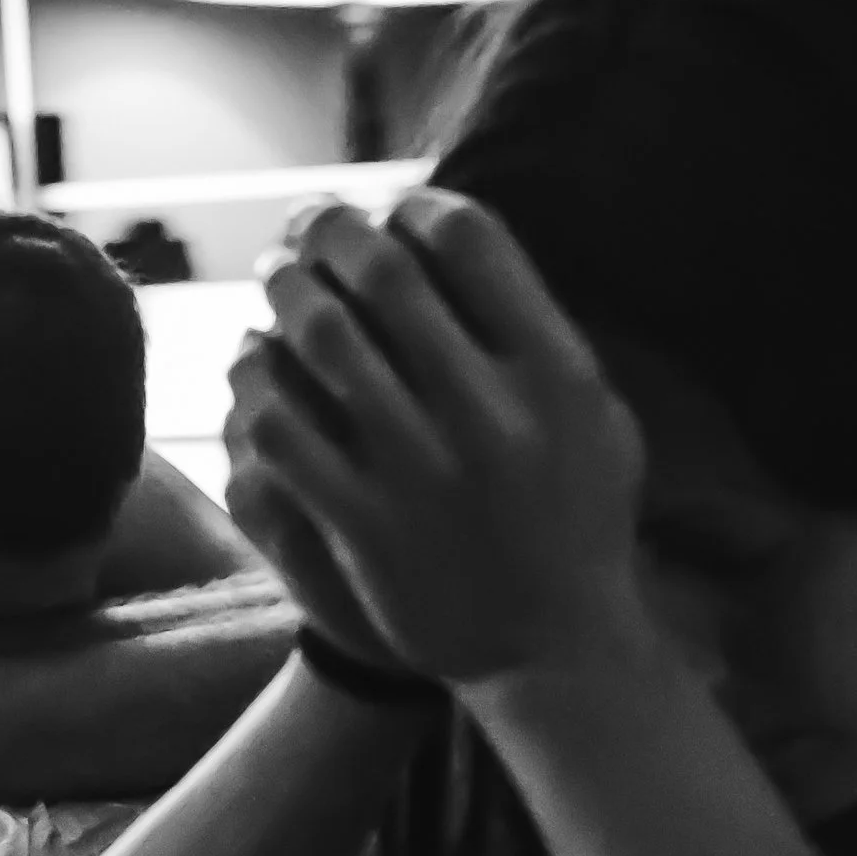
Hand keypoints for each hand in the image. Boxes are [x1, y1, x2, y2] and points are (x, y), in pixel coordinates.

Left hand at [228, 189, 648, 685]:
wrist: (554, 649)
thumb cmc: (578, 520)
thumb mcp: (599, 419)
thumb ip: (542, 331)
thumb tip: (459, 237)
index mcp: (556, 374)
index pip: (469, 239)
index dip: (415, 205)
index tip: (391, 208)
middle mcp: (491, 415)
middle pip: (385, 276)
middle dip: (333, 230)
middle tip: (309, 219)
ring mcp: (422, 473)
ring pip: (322, 342)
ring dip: (286, 292)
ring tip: (277, 276)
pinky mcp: (367, 526)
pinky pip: (283, 430)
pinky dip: (257, 383)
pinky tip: (257, 365)